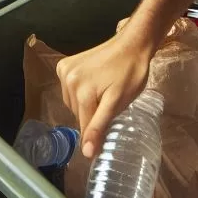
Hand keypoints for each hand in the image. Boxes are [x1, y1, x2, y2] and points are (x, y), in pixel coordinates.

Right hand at [57, 27, 153, 158]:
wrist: (132, 44)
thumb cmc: (131, 73)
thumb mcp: (118, 102)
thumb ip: (100, 126)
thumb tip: (86, 153)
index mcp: (81, 92)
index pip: (85, 128)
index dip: (98, 135)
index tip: (109, 135)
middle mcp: (68, 80)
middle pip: (78, 115)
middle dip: (93, 115)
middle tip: (110, 105)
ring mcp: (64, 71)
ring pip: (73, 104)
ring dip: (86, 104)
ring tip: (103, 93)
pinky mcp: (65, 65)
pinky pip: (69, 90)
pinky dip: (79, 92)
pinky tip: (92, 85)